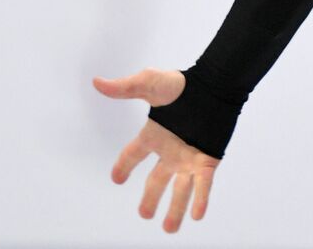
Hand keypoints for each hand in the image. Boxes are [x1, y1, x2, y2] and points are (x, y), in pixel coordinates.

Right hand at [93, 68, 220, 232]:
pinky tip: (197, 216)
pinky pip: (203, 185)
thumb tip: (97, 82)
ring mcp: (189, 158)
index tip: (116, 178)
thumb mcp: (149, 83)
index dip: (123, 166)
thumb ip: (124, 88)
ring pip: (181, 190)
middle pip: (157, 181)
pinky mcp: (208, 159)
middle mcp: (171, 151)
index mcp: (155, 135)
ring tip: (169, 228)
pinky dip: (200, 200)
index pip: (133, 155)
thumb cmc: (182, 83)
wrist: (215, 84)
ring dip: (176, 210)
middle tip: (144, 214)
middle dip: (150, 198)